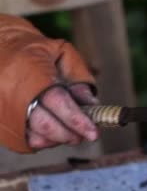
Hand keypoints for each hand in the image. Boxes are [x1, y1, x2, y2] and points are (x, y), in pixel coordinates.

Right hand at [0, 14, 95, 152]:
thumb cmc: (34, 50)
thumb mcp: (62, 53)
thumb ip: (79, 78)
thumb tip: (91, 106)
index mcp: (30, 72)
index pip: (57, 102)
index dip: (77, 120)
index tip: (93, 132)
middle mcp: (11, 93)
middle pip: (45, 125)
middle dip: (69, 134)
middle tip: (84, 135)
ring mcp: (0, 109)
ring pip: (33, 137)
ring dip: (56, 139)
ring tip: (69, 133)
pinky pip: (21, 140)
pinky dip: (40, 141)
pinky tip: (51, 132)